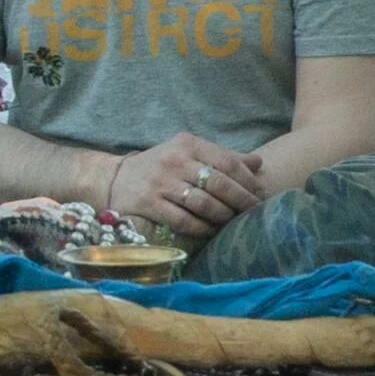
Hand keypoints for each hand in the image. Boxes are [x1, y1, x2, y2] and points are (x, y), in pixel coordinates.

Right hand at [108, 131, 264, 237]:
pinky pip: (184, 221)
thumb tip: (258, 163)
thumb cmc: (160, 167)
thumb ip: (221, 157)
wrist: (114, 179)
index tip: (260, 195)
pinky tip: (210, 231)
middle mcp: (174, 161)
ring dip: (223, 216)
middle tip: (253, 212)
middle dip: (242, 201)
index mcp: (187, 144)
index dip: (248, 181)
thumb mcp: (187, 153)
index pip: (228, 162)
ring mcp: (160, 183)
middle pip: (219, 183)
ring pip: (204, 204)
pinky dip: (202, 228)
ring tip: (232, 222)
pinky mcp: (149, 204)